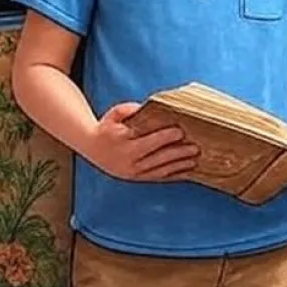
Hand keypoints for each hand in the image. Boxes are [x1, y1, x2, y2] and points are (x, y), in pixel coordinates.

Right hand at [85, 102, 199, 181]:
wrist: (92, 148)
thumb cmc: (107, 127)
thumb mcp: (115, 113)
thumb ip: (130, 110)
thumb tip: (149, 108)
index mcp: (122, 142)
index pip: (147, 141)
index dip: (164, 137)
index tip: (180, 132)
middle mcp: (127, 160)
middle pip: (157, 158)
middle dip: (177, 153)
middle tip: (195, 148)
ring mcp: (132, 171)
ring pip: (159, 170)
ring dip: (178, 166)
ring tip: (194, 160)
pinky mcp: (136, 178)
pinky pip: (157, 178)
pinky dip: (172, 175)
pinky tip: (185, 172)